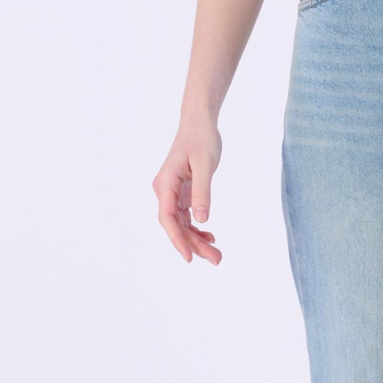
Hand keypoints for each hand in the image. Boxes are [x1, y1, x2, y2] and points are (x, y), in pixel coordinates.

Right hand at [153, 118, 222, 264]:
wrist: (199, 122)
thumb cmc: (201, 139)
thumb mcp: (205, 165)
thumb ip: (202, 192)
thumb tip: (202, 220)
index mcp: (165, 184)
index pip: (168, 218)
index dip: (177, 240)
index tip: (189, 257)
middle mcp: (165, 191)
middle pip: (176, 225)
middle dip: (194, 245)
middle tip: (217, 260)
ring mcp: (172, 193)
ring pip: (182, 224)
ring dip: (197, 240)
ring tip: (216, 255)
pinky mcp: (181, 192)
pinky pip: (186, 216)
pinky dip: (197, 228)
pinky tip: (210, 237)